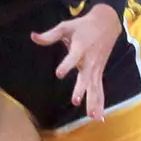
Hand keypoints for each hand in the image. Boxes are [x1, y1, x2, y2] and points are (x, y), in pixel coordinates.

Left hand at [30, 3, 122, 121]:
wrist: (107, 23)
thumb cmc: (83, 26)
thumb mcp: (65, 27)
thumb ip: (50, 35)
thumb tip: (33, 37)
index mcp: (80, 47)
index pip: (73, 57)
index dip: (67, 64)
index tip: (59, 73)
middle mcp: (89, 60)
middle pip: (86, 77)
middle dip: (81, 89)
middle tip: (75, 101)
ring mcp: (95, 68)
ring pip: (95, 87)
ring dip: (94, 101)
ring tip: (93, 116)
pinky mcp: (99, 72)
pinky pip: (100, 89)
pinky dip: (100, 102)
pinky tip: (99, 117)